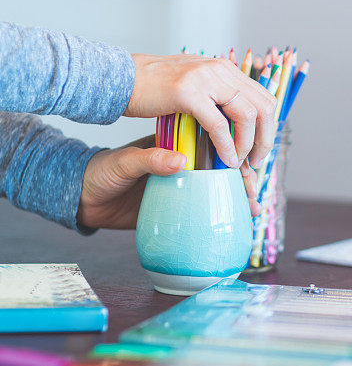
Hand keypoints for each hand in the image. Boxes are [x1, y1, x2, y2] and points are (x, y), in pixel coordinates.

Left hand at [77, 136, 261, 229]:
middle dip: (244, 177)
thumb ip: (149, 160)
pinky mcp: (180, 207)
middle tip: (252, 190)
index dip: (232, 152)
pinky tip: (242, 219)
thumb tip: (180, 161)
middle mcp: (186, 165)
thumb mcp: (124, 163)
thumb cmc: (102, 173)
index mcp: (176, 146)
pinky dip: (225, 214)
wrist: (84, 200)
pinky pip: (208, 209)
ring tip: (254, 207)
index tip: (245, 163)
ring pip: (221, 189)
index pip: (211, 145)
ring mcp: (185, 187)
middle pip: (224, 168)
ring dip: (240, 196)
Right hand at [125, 54, 277, 168]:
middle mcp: (220, 70)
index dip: (268, 127)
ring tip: (238, 163)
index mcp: (226, 69)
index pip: (265, 98)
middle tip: (255, 161)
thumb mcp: (195, 85)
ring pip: (246, 115)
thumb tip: (240, 123)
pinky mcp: (188, 93)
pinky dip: (226, 145)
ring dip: (247, 144)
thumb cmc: (155, 89)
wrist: (120, 78)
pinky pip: (218, 124)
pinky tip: (225, 160)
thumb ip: (217, 98)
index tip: (260, 149)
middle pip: (263, 106)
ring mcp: (205, 79)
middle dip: (264, 138)